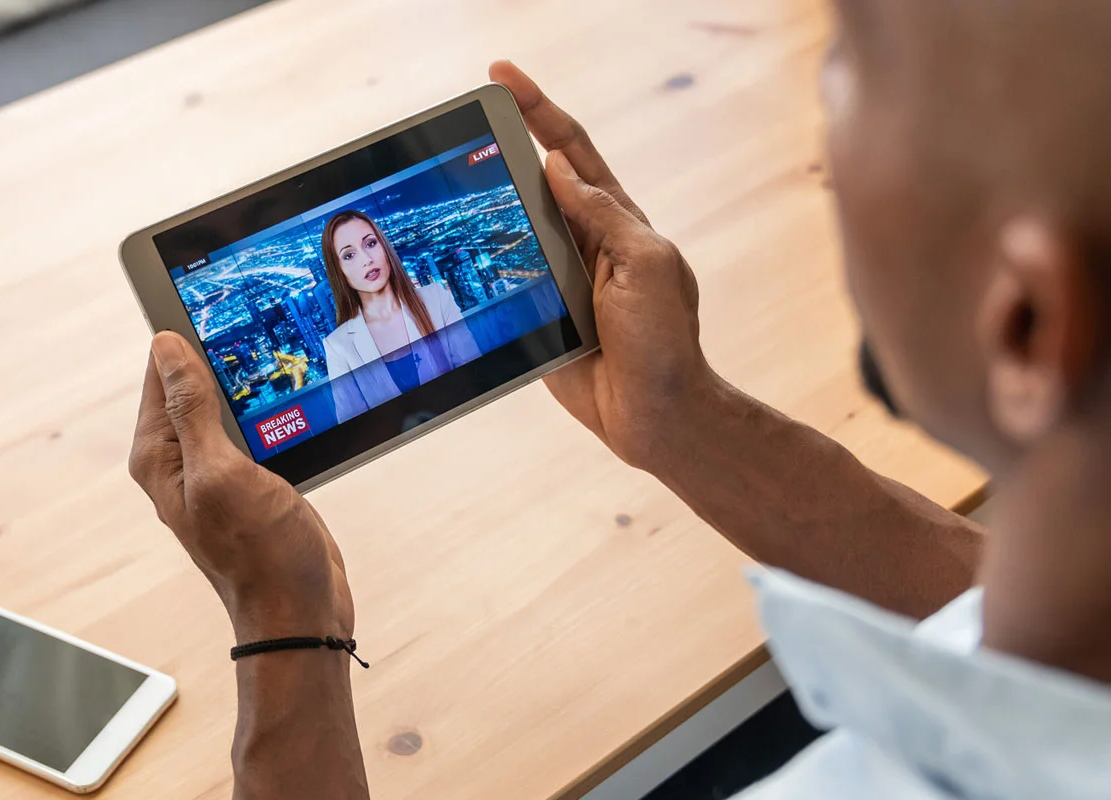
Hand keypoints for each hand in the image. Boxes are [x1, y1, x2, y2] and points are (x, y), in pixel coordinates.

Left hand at [129, 332, 353, 640]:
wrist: (300, 611)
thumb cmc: (258, 553)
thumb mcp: (221, 472)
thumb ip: (192, 408)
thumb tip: (166, 345)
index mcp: (158, 456)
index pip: (160, 372)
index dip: (184, 337)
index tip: (220, 304)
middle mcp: (180, 461)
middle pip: (193, 384)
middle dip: (221, 355)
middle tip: (259, 326)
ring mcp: (216, 472)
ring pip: (227, 404)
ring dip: (251, 383)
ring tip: (282, 355)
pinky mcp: (249, 481)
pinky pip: (253, 429)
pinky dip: (271, 410)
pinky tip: (294, 399)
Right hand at [489, 61, 713, 469]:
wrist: (655, 414)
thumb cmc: (665, 340)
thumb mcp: (645, 264)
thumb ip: (602, 214)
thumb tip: (556, 165)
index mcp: (617, 218)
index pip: (570, 148)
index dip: (537, 108)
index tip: (500, 74)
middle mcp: (586, 239)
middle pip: (532, 177)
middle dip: (499, 140)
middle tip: (463, 113)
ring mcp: (560, 275)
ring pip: (510, 224)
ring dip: (482, 199)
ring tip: (445, 173)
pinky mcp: (539, 312)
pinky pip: (502, 276)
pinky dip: (477, 259)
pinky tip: (449, 247)